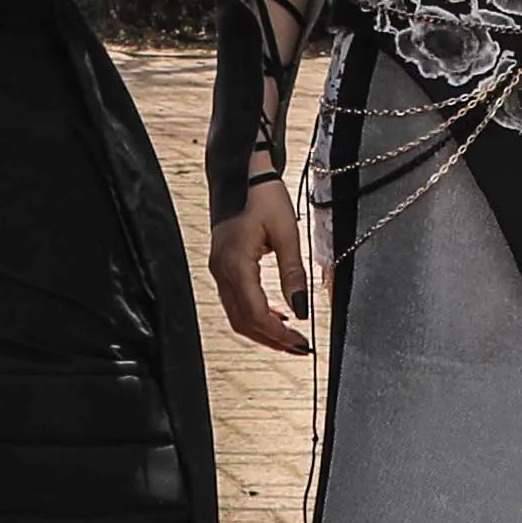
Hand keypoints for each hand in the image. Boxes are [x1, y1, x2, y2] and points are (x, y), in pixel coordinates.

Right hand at [206, 177, 313, 354]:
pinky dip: (254, 313)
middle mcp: (221, 271)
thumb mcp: (287, 233)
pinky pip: (235, 300)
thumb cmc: (264, 197)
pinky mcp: (222, 265)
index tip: (302, 344)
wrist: (241, 174)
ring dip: (262, 329)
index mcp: (235, 265)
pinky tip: (276, 314)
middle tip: (299, 348)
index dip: (279, 335)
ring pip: (237, 314)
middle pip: (243, 322)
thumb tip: (303, 310)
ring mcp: (218, 269)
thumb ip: (293, 273)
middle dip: (271, 339)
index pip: (256, 314)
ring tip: (290, 337)